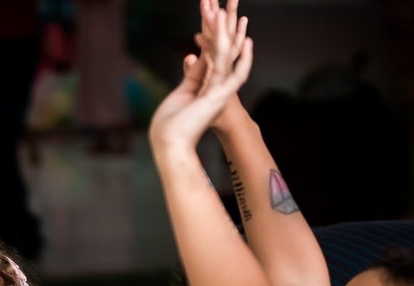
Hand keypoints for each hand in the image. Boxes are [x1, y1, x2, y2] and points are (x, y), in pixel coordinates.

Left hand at [149, 0, 251, 158]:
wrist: (170, 143)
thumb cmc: (170, 125)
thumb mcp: (182, 93)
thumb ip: (193, 75)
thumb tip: (195, 57)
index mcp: (206, 87)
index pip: (213, 55)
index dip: (214, 34)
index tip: (214, 15)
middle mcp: (216, 87)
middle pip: (224, 51)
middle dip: (226, 27)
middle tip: (231, 3)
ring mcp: (219, 90)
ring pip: (227, 54)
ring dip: (226, 30)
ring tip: (226, 7)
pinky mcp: (219, 93)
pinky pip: (230, 67)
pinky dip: (234, 51)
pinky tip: (243, 37)